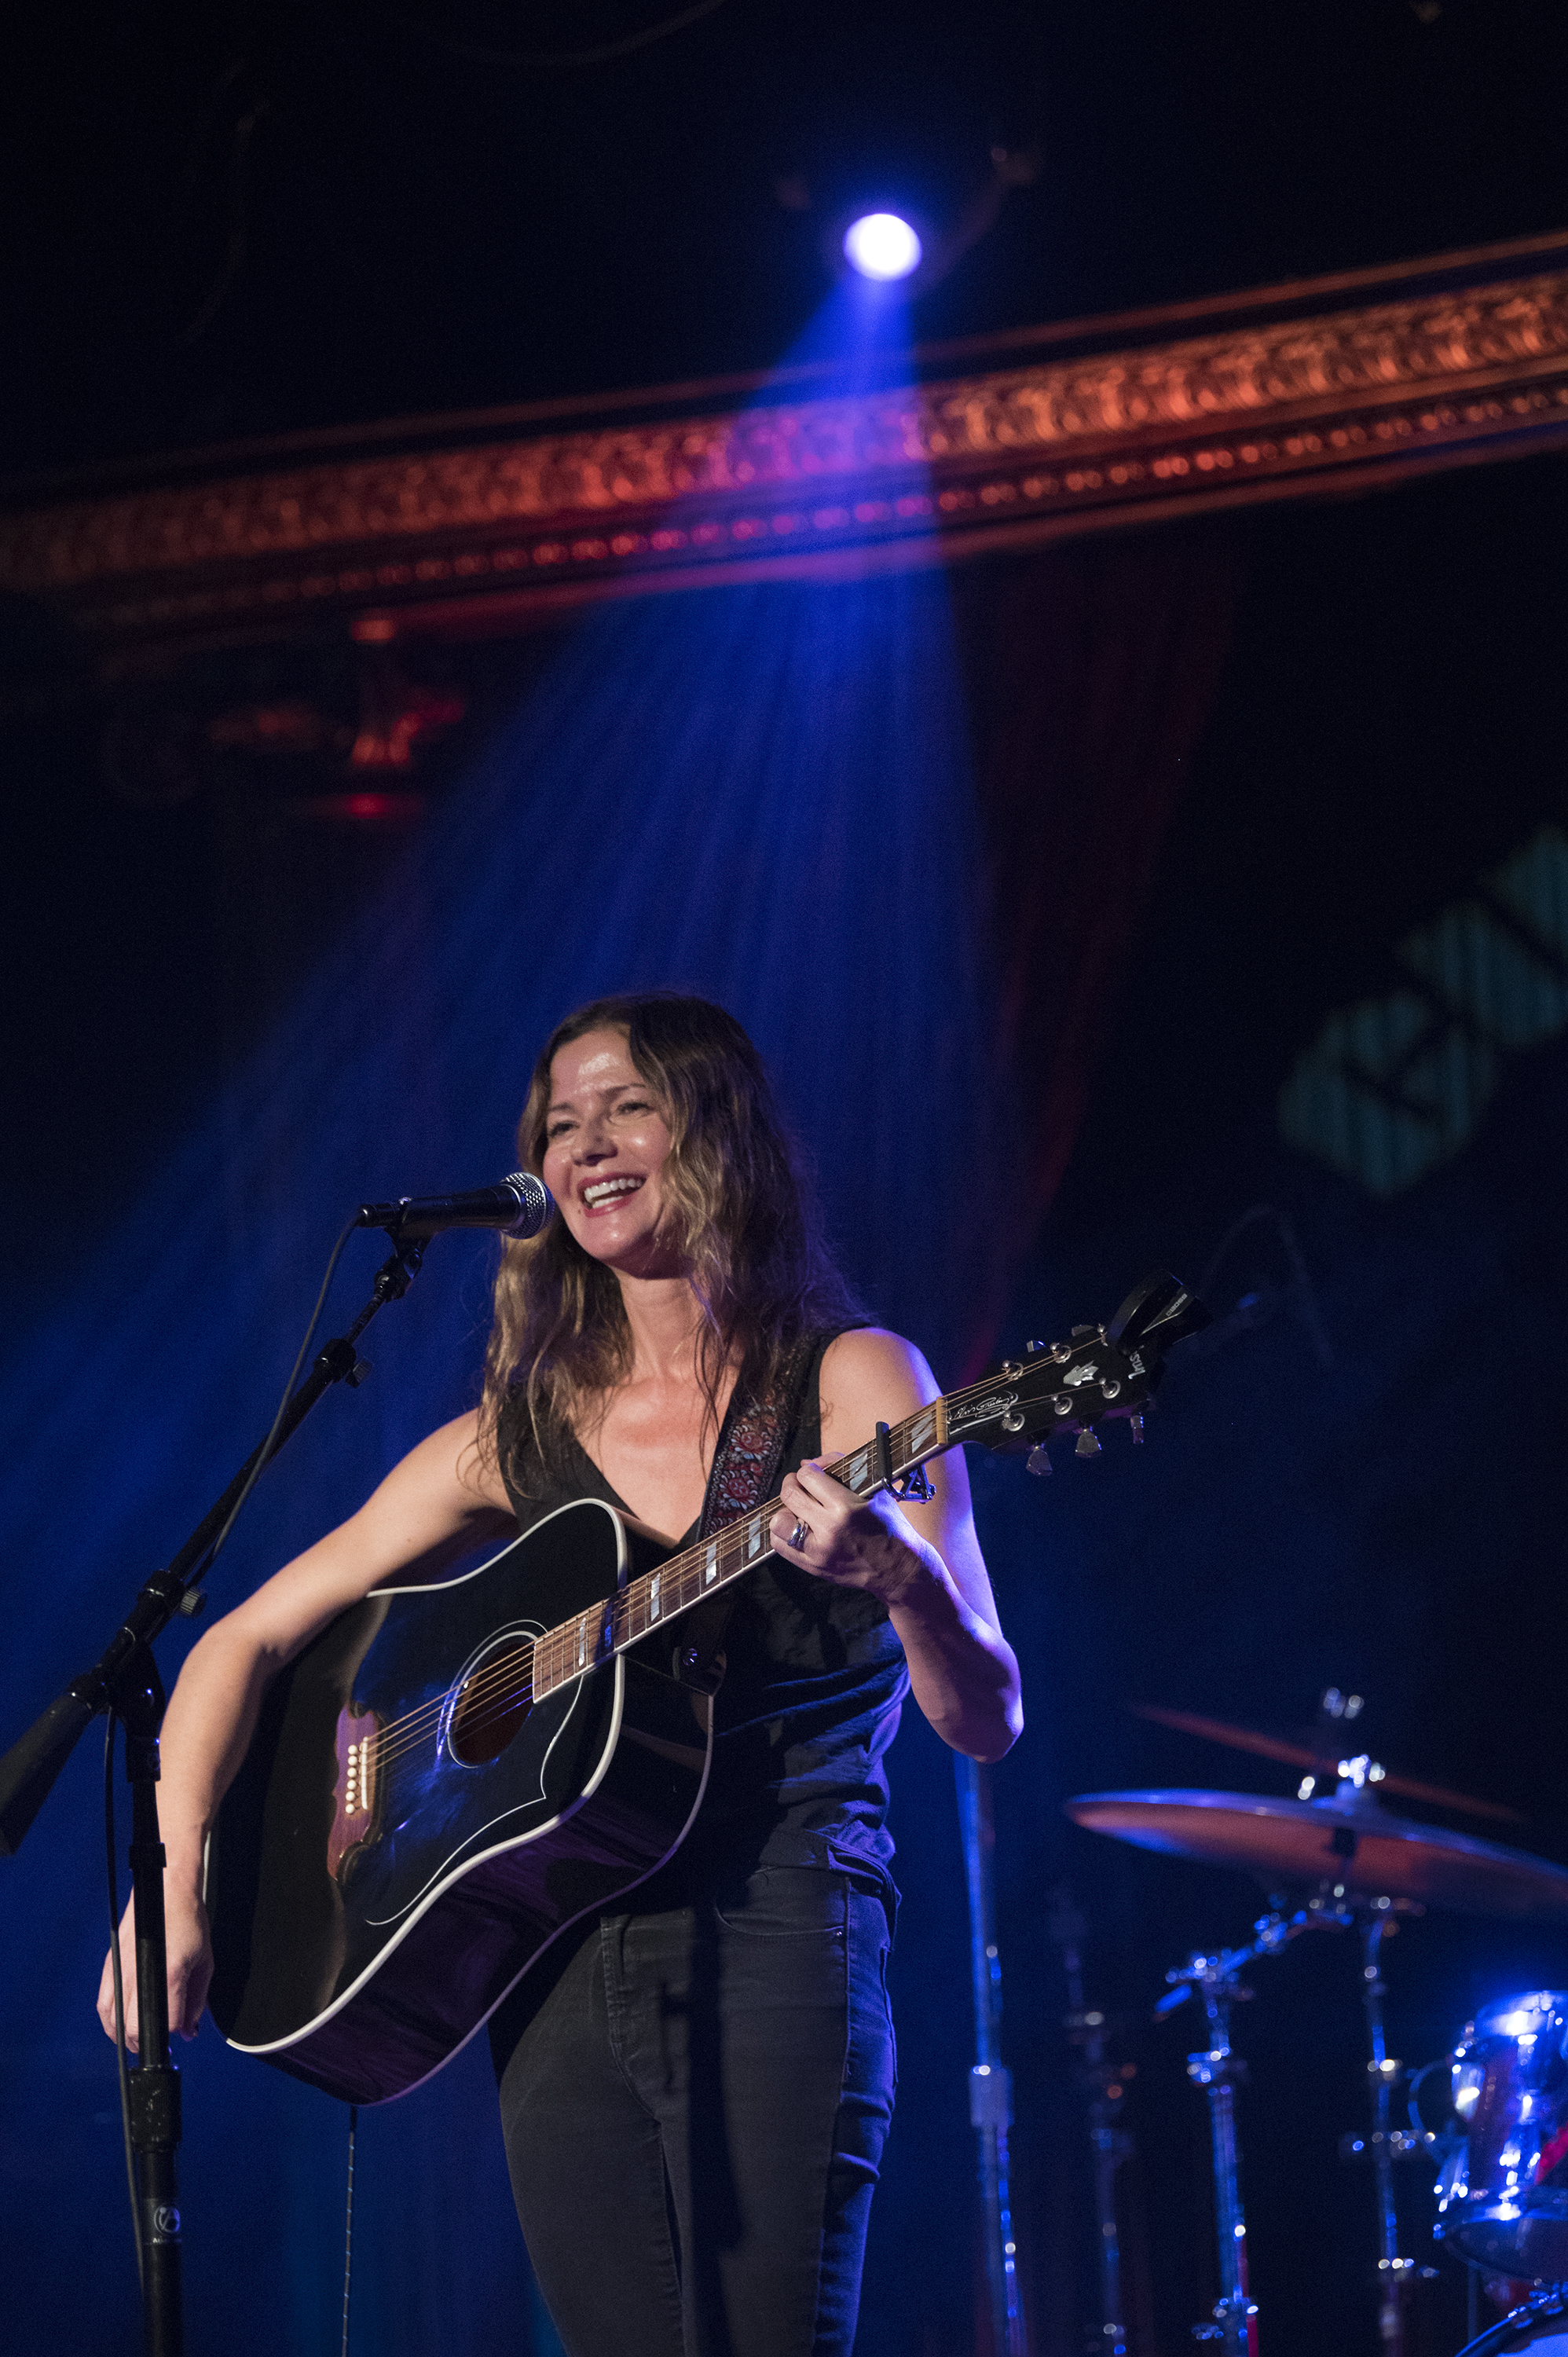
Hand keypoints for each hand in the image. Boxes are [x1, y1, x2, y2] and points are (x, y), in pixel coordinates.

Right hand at [97, 1882, 212, 2051]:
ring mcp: (121, 1969)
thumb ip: (197, 2001)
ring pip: (112, 2020)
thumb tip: (189, 2030)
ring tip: (138, 2040)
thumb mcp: (205, 1963)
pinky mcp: (111, 1964)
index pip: (166, 2023)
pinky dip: (110, 2018)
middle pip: (133, 2028)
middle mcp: (139, 1974)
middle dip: (146, 2041)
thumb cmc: (188, 1920)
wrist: (168, 1891)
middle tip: (158, 2044)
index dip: (175, 2033)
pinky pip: (103, 2002)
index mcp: (169, 1974)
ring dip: (124, 2036)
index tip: (180, 2035)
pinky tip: (119, 2023)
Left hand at [770, 1458, 931, 1605]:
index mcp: (846, 1507)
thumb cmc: (889, 1526)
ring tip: (798, 1510)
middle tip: (799, 1485)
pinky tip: (797, 1527)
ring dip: (786, 1511)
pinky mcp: (812, 1567)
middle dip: (792, 1484)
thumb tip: (805, 1463)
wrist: (898, 1569)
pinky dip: (783, 1533)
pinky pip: (780, 1545)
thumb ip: (842, 1472)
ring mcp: (818, 1551)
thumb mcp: (875, 1491)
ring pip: (779, 1522)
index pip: (808, 1476)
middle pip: (789, 1495)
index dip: (808, 1470)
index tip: (813, 1472)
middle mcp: (829, 1529)